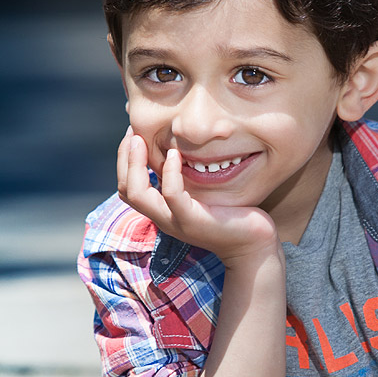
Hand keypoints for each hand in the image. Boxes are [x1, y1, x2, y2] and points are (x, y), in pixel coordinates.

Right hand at [116, 128, 278, 263]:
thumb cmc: (232, 214)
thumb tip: (178, 148)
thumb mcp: (202, 193)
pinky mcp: (192, 221)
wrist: (253, 244)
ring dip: (134, 164)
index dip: (125, 160)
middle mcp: (163, 218)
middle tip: (132, 131)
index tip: (133, 134)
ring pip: (137, 195)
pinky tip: (174, 154)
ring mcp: (175, 222)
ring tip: (141, 140)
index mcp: (163, 211)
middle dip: (124, 158)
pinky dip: (169, 173)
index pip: (127, 187)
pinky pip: (172, 196)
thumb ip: (187, 178)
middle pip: (126, 190)